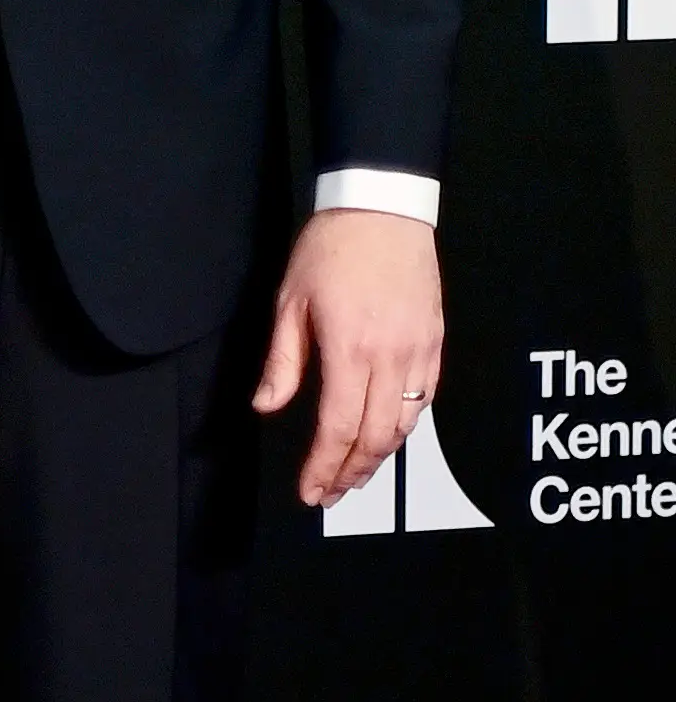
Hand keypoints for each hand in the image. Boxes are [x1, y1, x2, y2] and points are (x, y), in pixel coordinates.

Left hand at [252, 211, 443, 508]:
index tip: (311, 491)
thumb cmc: (330, 250)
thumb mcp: (290, 303)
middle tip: (331, 493)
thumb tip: (266, 406)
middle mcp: (390, 358)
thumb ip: (283, 362)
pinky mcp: (435, 341)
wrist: (383, 208)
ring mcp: (419, 351)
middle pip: (375, 436)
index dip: (324, 467)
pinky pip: (425, 398)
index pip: (338, 428)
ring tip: (355, 472)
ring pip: (405, 423)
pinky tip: (386, 434)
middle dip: (351, 472)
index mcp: (350, 351)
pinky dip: (405, 425)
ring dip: (379, 455)